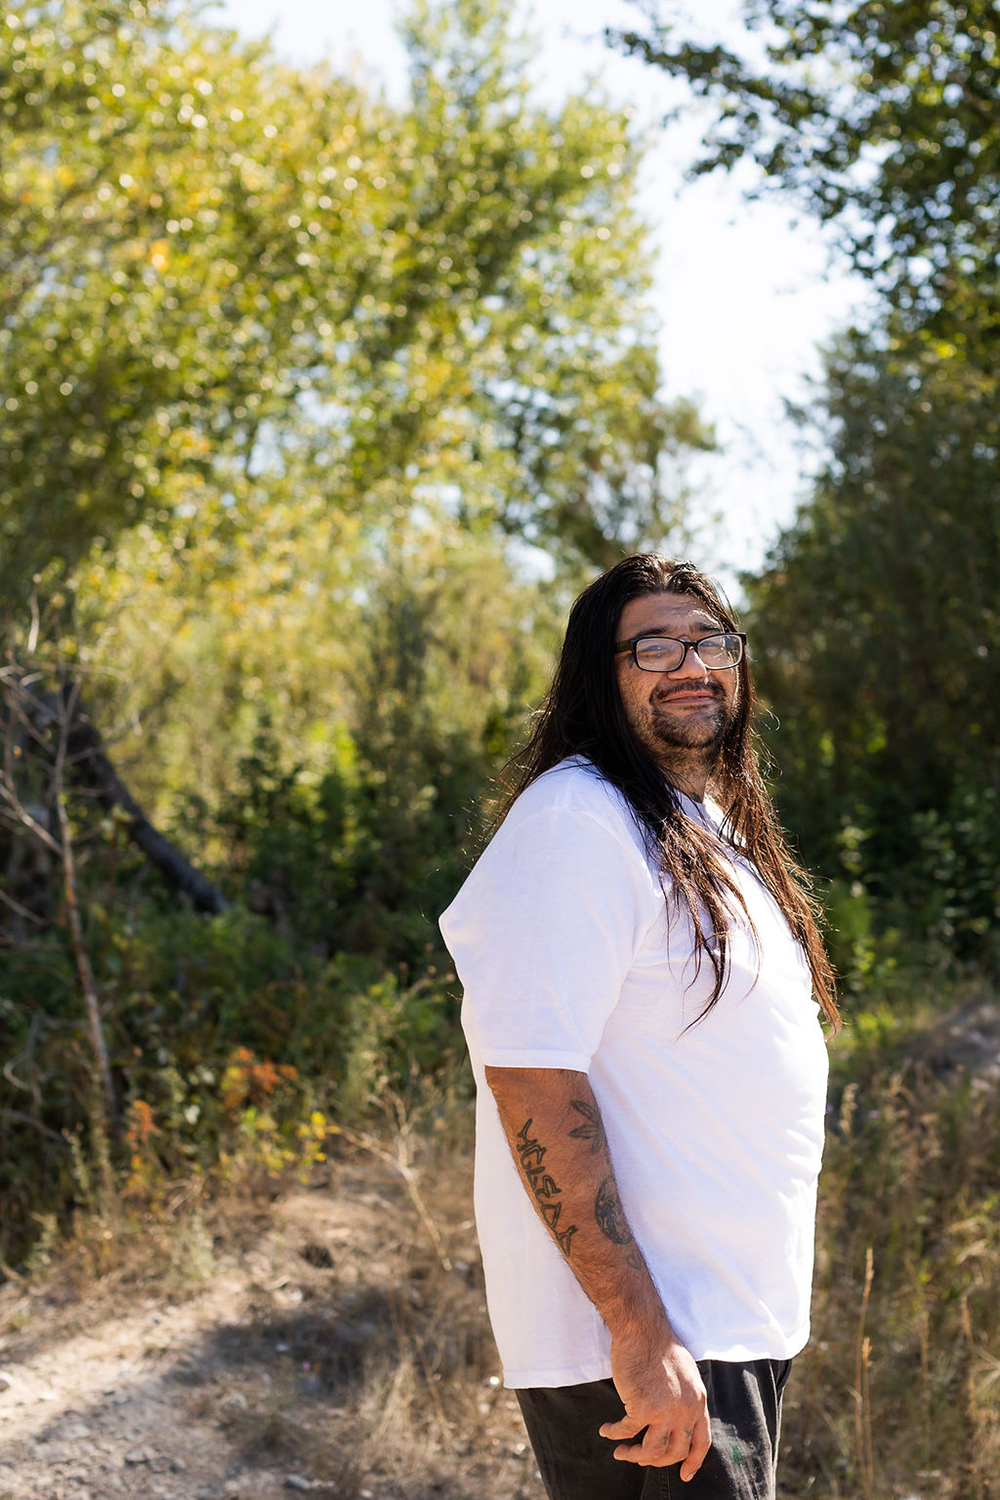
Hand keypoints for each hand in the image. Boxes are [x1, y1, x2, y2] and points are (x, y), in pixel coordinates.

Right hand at [599, 1325, 710, 1479]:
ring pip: (651, 1451)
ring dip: (634, 1456)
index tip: (685, 1474)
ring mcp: (664, 1412)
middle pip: (674, 1452)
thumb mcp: (687, 1374)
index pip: (701, 1442)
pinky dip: (614, 1434)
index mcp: (698, 1402)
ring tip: (621, 1452)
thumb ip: (687, 1399)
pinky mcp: (641, 1407)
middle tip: (642, 1458)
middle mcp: (685, 1411)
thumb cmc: (661, 1346)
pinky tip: (606, 1431)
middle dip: (656, 1461)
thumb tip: (680, 1419)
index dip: (693, 1462)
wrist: (643, 1329)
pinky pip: (626, 1431)